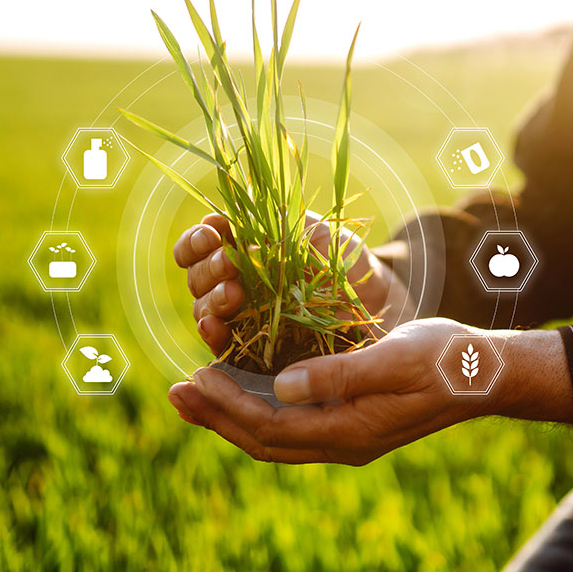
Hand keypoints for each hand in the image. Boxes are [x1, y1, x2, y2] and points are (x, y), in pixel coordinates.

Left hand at [167, 317, 572, 464]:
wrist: (485, 374)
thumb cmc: (445, 359)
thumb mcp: (394, 358)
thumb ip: (340, 374)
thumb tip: (282, 385)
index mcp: (350, 430)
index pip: (271, 426)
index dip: (228, 406)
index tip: (194, 377)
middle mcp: (343, 441)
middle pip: (264, 440)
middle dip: (216, 418)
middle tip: (174, 393)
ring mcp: (348, 435)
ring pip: (275, 436)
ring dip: (232, 416)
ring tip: (194, 394)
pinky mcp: (352, 421)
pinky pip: (293, 424)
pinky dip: (260, 409)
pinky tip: (244, 390)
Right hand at [173, 211, 411, 354]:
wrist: (376, 300)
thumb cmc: (343, 259)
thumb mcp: (312, 231)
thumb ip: (272, 223)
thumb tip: (225, 221)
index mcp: (241, 249)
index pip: (200, 244)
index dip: (196, 240)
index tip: (212, 234)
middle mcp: (233, 283)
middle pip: (197, 278)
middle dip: (208, 269)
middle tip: (229, 264)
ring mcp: (241, 318)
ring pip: (204, 310)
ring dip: (211, 300)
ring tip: (234, 294)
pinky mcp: (252, 350)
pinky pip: (222, 346)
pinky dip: (213, 335)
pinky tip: (216, 328)